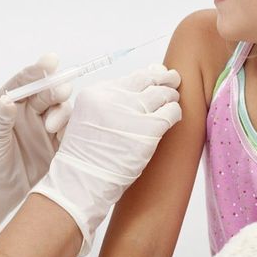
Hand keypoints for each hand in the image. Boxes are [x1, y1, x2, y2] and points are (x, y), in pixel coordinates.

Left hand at [0, 54, 71, 241]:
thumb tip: (8, 102)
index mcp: (8, 105)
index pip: (25, 82)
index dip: (39, 70)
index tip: (51, 61)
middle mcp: (27, 114)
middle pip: (48, 94)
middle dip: (56, 89)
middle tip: (59, 93)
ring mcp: (42, 131)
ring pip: (61, 112)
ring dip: (62, 112)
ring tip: (53, 125)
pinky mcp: (53, 149)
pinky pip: (68, 134)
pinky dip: (71, 131)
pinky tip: (66, 135)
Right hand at [31, 64, 181, 255]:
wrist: (82, 182)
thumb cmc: (88, 156)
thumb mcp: (88, 117)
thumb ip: (110, 101)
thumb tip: (140, 85)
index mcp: (96, 92)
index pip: (131, 76)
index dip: (147, 74)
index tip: (157, 74)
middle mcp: (113, 98)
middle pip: (147, 79)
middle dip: (164, 78)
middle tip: (173, 79)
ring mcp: (131, 113)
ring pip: (162, 93)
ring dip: (171, 95)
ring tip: (173, 99)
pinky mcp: (148, 130)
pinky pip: (171, 112)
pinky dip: (175, 112)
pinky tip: (173, 116)